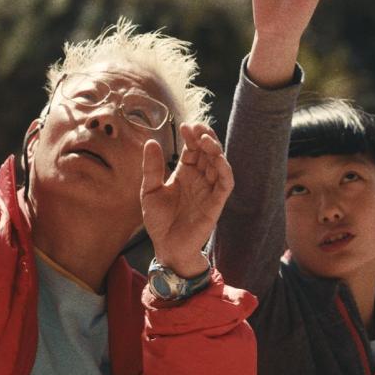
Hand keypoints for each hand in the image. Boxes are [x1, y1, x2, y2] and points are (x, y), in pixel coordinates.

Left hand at [140, 123, 233, 276]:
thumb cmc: (160, 222)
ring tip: (205, 139)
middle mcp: (200, 179)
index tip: (185, 126)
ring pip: (219, 164)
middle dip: (205, 138)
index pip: (192, 149)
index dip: (191, 137)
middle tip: (197, 127)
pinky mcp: (216, 203)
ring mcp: (209, 190)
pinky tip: (217, 159)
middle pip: (208, 152)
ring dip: (215, 149)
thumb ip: (152, 168)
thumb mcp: (149, 191)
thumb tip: (151, 142)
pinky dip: (224, 169)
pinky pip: (225, 183)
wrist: (167, 248)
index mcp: (185, 174)